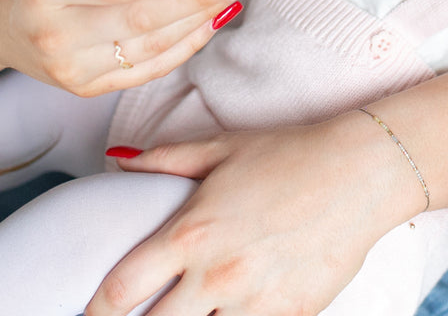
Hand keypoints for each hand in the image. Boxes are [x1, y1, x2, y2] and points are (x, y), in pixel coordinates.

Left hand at [87, 112, 411, 315]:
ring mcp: (254, 303)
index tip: (88, 315)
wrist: (359, 172)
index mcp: (191, 231)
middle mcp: (216, 275)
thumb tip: (118, 161)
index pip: (121, 289)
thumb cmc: (288, 154)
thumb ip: (164, 159)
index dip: (94, 311)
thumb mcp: (221, 148)